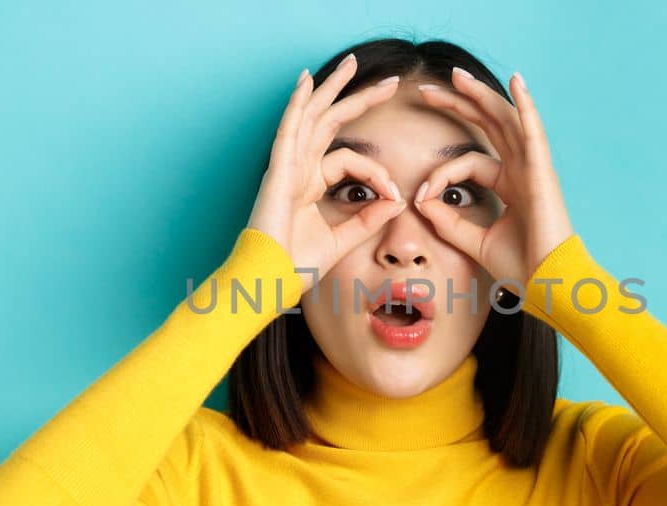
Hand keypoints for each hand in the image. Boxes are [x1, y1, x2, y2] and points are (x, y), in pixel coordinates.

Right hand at [246, 53, 406, 291]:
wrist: (268, 281)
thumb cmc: (295, 266)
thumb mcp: (343, 240)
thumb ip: (368, 220)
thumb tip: (397, 200)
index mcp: (309, 184)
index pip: (350, 160)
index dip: (377, 172)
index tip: (396, 194)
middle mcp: (298, 169)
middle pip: (330, 121)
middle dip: (358, 98)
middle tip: (389, 81)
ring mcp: (286, 167)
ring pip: (312, 115)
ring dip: (332, 88)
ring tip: (352, 63)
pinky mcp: (278, 171)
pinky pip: (289, 130)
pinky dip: (297, 103)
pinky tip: (306, 80)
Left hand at [412, 68, 573, 290]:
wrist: (550, 285)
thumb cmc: (522, 268)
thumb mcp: (474, 241)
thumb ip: (448, 221)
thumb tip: (420, 200)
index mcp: (510, 185)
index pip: (469, 163)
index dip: (440, 173)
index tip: (419, 194)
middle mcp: (522, 170)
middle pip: (488, 125)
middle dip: (459, 104)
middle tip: (427, 90)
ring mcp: (534, 168)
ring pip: (505, 120)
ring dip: (481, 95)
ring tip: (456, 76)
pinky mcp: (542, 173)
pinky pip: (533, 132)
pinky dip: (526, 105)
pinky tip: (517, 81)